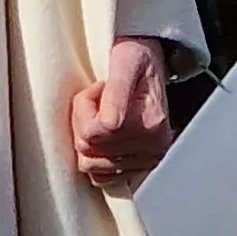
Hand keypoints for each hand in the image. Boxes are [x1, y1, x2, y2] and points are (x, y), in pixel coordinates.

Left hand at [68, 37, 174, 189]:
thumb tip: (109, 123)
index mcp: (153, 123)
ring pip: (90, 164)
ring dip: (87, 138)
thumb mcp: (126, 61)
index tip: (98, 88)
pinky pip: (100, 177)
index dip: (85, 106)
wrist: (147, 62)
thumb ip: (117, 91)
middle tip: (98, 99)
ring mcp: (145, 162)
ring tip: (101, 116)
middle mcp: (153, 148)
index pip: (97, 130)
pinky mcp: (136, 169)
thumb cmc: (135, 58)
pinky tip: (101, 137)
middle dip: (83, 121)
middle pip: (90, 149)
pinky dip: (94, 157)